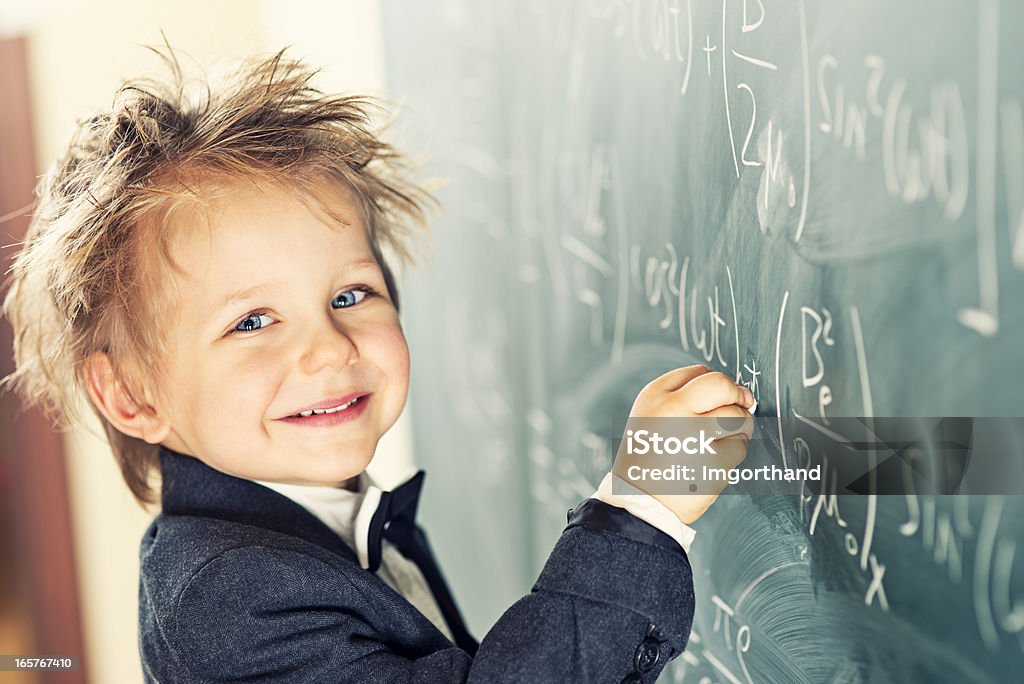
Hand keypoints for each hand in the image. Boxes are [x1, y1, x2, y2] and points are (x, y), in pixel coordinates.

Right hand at [612, 365, 754, 524]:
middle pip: (722, 385)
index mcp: (655, 396)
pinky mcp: (713, 461)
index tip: (716, 400)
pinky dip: (734, 454)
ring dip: (740, 426)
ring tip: (721, 440)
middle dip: (737, 396)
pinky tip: (714, 463)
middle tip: (739, 408)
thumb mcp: (651, 416)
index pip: (700, 372)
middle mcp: (673, 409)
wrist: (639, 503)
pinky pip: (741, 446)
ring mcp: (694, 435)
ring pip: (739, 416)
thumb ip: (684, 398)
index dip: (715, 386)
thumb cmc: (649, 459)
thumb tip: (737, 391)